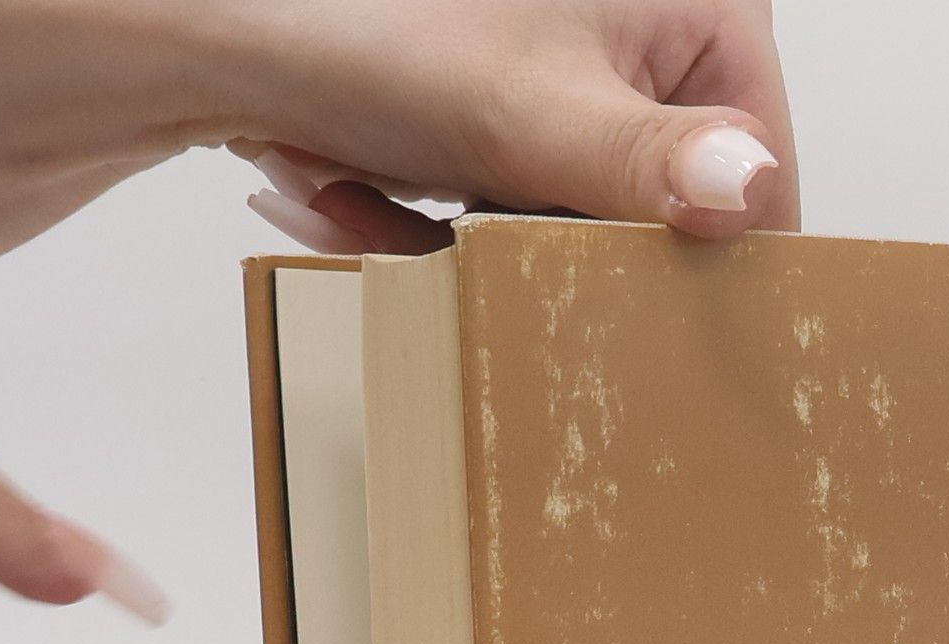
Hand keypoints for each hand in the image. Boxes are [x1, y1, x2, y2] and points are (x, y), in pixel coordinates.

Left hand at [0, 0, 797, 374]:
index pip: (757, 181)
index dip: (690, 261)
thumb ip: (643, 163)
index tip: (615, 309)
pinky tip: (342, 178)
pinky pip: (493, 217)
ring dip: (461, 243)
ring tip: (368, 186)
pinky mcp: (481, 112)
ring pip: (562, 229)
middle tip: (458, 238)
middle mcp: (637, 35)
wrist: (190, 18)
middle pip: (647, 215)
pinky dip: (417, 222)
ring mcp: (556, 76)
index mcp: (696, 12)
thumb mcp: (522, 114)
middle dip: (535, 249)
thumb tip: (749, 193)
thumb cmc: (359, 26)